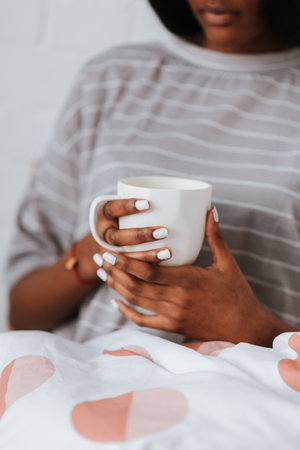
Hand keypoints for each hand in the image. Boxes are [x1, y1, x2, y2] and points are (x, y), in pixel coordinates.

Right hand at [76, 198, 170, 279]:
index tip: (148, 204)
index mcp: (104, 215)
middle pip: (117, 237)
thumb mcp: (128, 207)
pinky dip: (142, 273)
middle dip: (139, 235)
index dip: (127, 206)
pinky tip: (161, 273)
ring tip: (167, 253)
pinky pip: (126, 274)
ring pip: (122, 258)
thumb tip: (193, 199)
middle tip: (164, 231)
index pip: (112, 208)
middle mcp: (102, 234)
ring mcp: (105, 253)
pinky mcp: (113, 269)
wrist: (107, 243)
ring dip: (144, 256)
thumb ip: (149, 201)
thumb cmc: (126, 218)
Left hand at [96, 208, 289, 344]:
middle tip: (100, 258)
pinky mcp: (173, 327)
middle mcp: (177, 299)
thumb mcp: (227, 263)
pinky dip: (127, 313)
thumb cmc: (237, 294)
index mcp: (188, 280)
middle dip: (114, 271)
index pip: (149, 271)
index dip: (126, 262)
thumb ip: (215, 237)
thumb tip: (210, 209)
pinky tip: (117, 303)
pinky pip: (144, 322)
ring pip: (137, 302)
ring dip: (117, 287)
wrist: (245, 328)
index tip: (110, 250)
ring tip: (103, 273)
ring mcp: (173, 315)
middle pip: (136, 286)